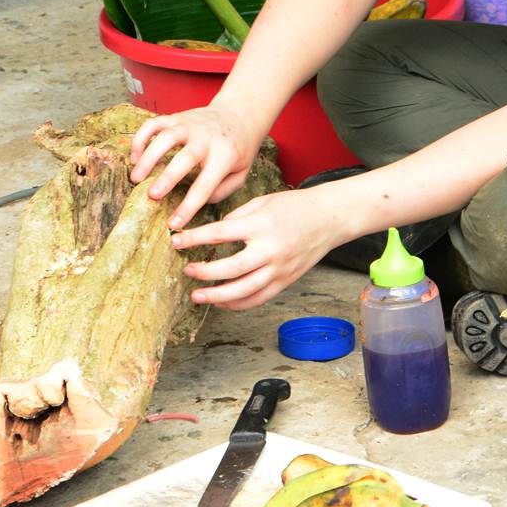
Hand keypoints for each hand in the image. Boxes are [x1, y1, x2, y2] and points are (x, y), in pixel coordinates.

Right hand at [129, 104, 262, 230]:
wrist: (240, 114)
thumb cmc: (238, 150)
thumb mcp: (242, 173)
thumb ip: (223, 191)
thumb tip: (199, 202)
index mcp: (225, 155)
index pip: (205, 185)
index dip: (189, 206)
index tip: (174, 223)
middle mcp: (206, 138)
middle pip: (185, 157)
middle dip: (167, 177)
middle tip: (151, 195)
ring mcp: (189, 124)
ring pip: (166, 136)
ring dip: (148, 156)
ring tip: (135, 178)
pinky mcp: (176, 117)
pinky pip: (154, 124)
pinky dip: (140, 139)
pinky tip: (134, 158)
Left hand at [170, 188, 351, 309]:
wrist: (329, 218)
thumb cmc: (294, 206)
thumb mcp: (262, 202)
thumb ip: (236, 219)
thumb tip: (213, 235)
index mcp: (261, 224)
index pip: (219, 233)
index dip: (194, 239)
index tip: (176, 242)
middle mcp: (270, 249)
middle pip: (230, 267)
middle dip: (203, 272)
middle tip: (187, 270)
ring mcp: (279, 268)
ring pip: (243, 290)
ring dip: (217, 295)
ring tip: (197, 296)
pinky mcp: (286, 281)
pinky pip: (258, 298)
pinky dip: (238, 304)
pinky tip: (221, 302)